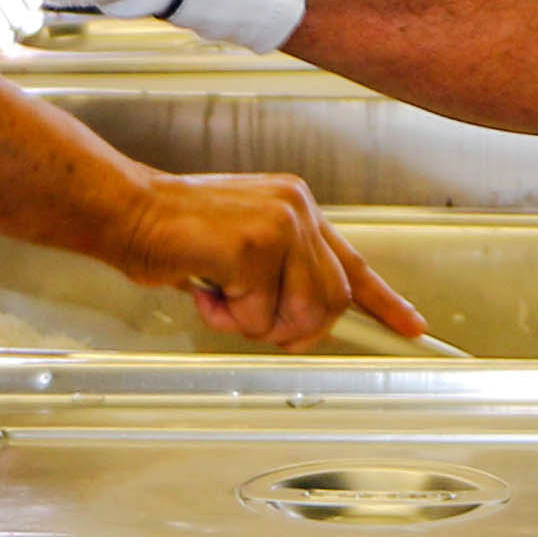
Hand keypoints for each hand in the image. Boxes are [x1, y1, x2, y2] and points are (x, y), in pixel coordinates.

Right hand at [106, 170, 426, 351]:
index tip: (411, 326)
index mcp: (296, 208)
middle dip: (289, 328)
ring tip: (220, 296)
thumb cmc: (173, 233)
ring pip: (299, 315)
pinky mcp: (254, 246)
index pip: (352, 262)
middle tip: (244, 316)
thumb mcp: (239, 247)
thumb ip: (277, 273)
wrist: (126, 210)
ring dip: (253, 323)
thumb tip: (300, 318)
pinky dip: (226, 317)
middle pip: (330, 303)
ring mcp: (279, 225)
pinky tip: (205, 287)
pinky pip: (258, 316)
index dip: (384, 301)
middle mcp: (297, 210)